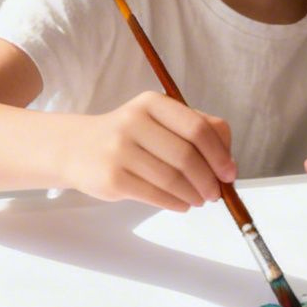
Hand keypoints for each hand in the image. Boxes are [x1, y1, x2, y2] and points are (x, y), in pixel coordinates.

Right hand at [61, 92, 236, 210]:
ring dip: (193, 194)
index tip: (229, 173)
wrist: (77, 148)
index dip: (219, 154)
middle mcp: (134, 121)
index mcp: (152, 103)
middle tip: (215, 193)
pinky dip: (175, 203)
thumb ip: (196, 130)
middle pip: (187, 156)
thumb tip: (227, 163)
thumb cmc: (130, 137)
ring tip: (199, 200)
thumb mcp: (160, 121)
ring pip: (172, 178)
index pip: (198, 128)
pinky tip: (182, 204)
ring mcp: (119, 149)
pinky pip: (154, 194)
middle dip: (208, 180)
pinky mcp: (112, 177)